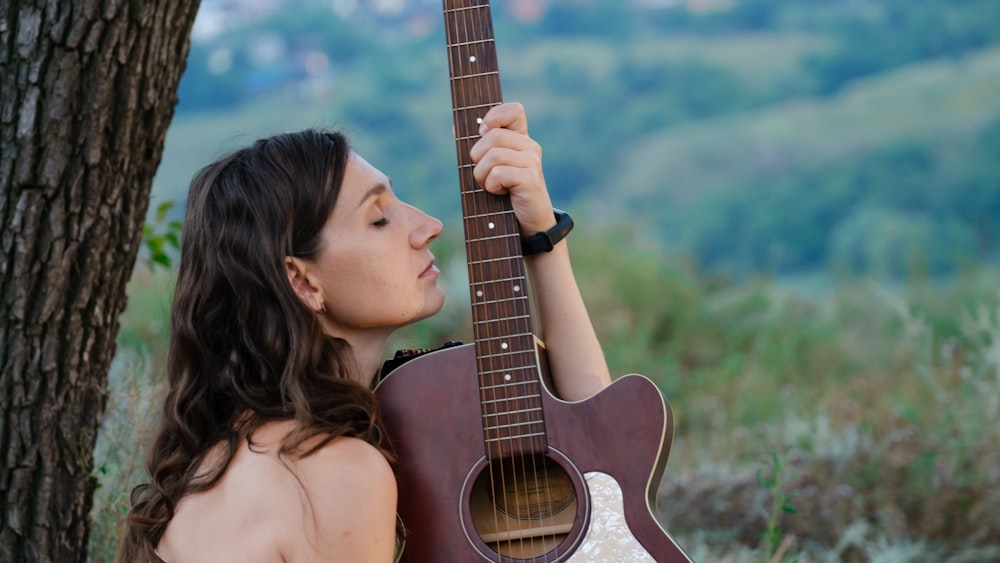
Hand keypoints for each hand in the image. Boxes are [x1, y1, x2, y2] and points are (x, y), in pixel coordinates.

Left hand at [469, 102, 556, 234]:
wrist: (527, 223)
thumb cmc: (506, 194)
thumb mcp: (490, 168)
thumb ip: (478, 147)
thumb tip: (456, 127)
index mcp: (521, 139)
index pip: (514, 110)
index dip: (495, 116)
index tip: (484, 132)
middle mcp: (530, 147)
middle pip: (493, 136)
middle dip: (478, 158)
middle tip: (483, 175)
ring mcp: (532, 162)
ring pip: (493, 155)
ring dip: (482, 175)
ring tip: (491, 186)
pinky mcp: (530, 179)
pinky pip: (498, 173)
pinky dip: (491, 185)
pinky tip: (500, 193)